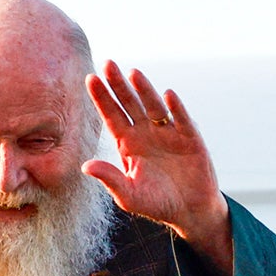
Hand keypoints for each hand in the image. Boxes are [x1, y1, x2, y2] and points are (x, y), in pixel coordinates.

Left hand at [83, 60, 232, 275]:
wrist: (189, 211)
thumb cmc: (156, 203)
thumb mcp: (129, 195)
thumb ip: (109, 179)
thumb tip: (85, 166)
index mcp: (128, 144)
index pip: (112, 116)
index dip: (102, 98)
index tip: (90, 78)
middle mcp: (146, 133)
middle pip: (130, 104)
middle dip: (119, 85)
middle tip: (108, 64)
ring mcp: (168, 133)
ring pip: (154, 107)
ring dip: (144, 90)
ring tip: (133, 73)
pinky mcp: (190, 139)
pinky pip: (182, 120)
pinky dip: (176, 108)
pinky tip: (168, 95)